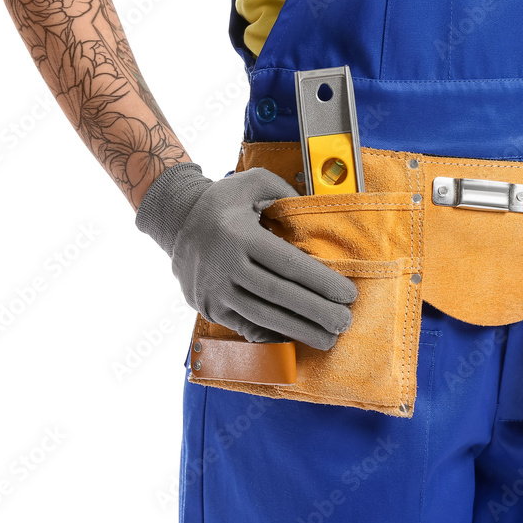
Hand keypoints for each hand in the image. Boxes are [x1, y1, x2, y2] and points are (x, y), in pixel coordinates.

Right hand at [135, 163, 357, 349]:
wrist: (174, 220)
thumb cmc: (223, 202)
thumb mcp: (252, 182)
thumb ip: (285, 191)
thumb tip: (315, 210)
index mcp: (239, 235)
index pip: (288, 263)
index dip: (320, 282)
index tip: (348, 293)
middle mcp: (224, 265)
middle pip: (279, 295)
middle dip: (316, 312)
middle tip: (345, 321)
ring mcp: (214, 291)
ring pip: (263, 317)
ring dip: (299, 330)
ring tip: (329, 339)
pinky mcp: (209, 308)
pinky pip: (245, 326)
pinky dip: (273, 336)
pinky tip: (297, 340)